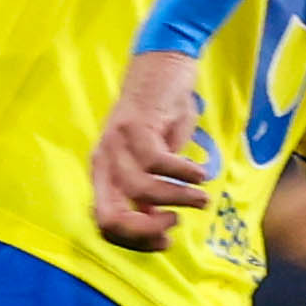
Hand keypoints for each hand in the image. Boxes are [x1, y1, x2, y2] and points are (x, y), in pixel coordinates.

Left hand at [91, 51, 212, 251]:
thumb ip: (148, 190)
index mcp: (103, 174)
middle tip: (175, 224)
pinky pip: (160, 162)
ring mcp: (116, 145)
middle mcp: (103, 163)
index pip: (105, 224)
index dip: (135, 241)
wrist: (162, 65)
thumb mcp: (153, 159)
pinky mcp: (136, 126)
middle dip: (144, 232)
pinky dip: (185, 174)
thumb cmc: (161, 115)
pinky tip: (200, 173)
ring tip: (201, 198)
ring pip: (141, 191)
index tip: (167, 241)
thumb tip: (155, 225)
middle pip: (110, 218)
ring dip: (178, 200)